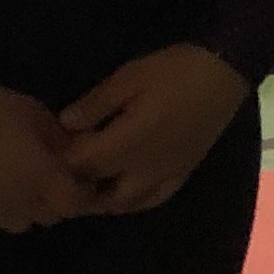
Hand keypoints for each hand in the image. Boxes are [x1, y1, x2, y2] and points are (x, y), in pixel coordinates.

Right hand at [0, 71, 86, 235]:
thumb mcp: (36, 114)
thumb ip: (62, 141)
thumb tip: (78, 155)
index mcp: (44, 181)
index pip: (80, 203)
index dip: (83, 189)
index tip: (78, 172)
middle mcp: (22, 207)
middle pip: (52, 215)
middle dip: (56, 198)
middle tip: (45, 171)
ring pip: (21, 223)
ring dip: (24, 207)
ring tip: (13, 180)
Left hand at [58, 44, 247, 213]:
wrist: (224, 74)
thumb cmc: (173, 71)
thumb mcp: (128, 78)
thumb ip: (96, 104)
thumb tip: (65, 123)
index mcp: (126, 143)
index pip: (82, 163)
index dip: (62, 158)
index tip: (48, 147)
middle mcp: (143, 168)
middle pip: (99, 189)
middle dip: (78, 182)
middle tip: (65, 165)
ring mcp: (164, 175)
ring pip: (125, 202)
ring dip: (103, 197)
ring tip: (90, 181)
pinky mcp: (182, 173)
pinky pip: (154, 199)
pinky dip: (135, 201)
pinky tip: (125, 191)